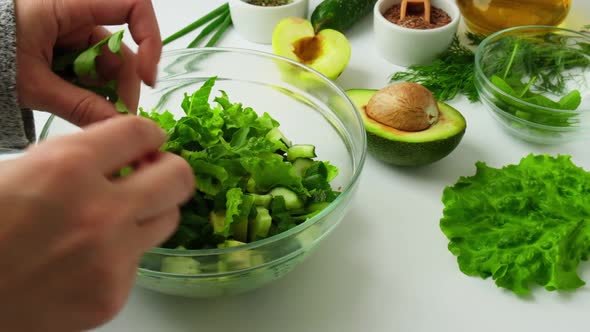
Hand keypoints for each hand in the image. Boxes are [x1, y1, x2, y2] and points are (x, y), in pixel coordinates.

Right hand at [0, 116, 193, 330]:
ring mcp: (111, 258)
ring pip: (168, 220)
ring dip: (150, 212)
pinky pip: (137, 262)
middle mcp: (100, 211)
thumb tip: (117, 154)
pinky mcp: (112, 296)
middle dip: (169, 170)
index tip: (148, 141)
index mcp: (67, 167)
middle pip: (179, 177)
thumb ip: (74, 157)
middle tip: (152, 176)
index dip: (149, 134)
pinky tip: (86, 261)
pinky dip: (119, 256)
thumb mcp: (19, 170)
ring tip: (118, 218)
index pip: (141, 132)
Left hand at [15, 0, 161, 125]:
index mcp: (67, 6)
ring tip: (97, 117)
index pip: (132, 5)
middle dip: (125, 83)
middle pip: (122, 47)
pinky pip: (92, 70)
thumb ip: (78, 105)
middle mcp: (75, 15)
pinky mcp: (66, 48)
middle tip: (120, 117)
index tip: (147, 75)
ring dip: (108, 92)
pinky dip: (93, 91)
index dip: (151, 37)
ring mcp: (71, 32)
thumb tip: (117, 126)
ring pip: (108, 63)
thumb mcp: (32, 84)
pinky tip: (84, 107)